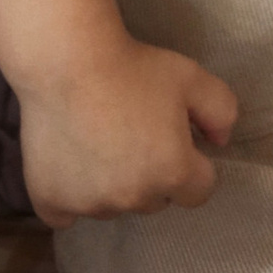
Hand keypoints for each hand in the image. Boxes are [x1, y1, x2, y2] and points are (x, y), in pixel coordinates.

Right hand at [16, 38, 236, 228]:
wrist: (66, 58)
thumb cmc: (132, 65)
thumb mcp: (192, 77)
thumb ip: (222, 111)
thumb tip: (220, 142)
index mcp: (173, 174)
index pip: (199, 189)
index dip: (190, 161)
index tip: (172, 136)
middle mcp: (134, 198)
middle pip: (154, 198)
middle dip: (150, 173)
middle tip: (131, 131)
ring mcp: (90, 204)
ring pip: (111, 204)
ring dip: (110, 184)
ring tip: (95, 138)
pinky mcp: (51, 200)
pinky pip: (65, 214)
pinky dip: (67, 198)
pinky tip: (67, 168)